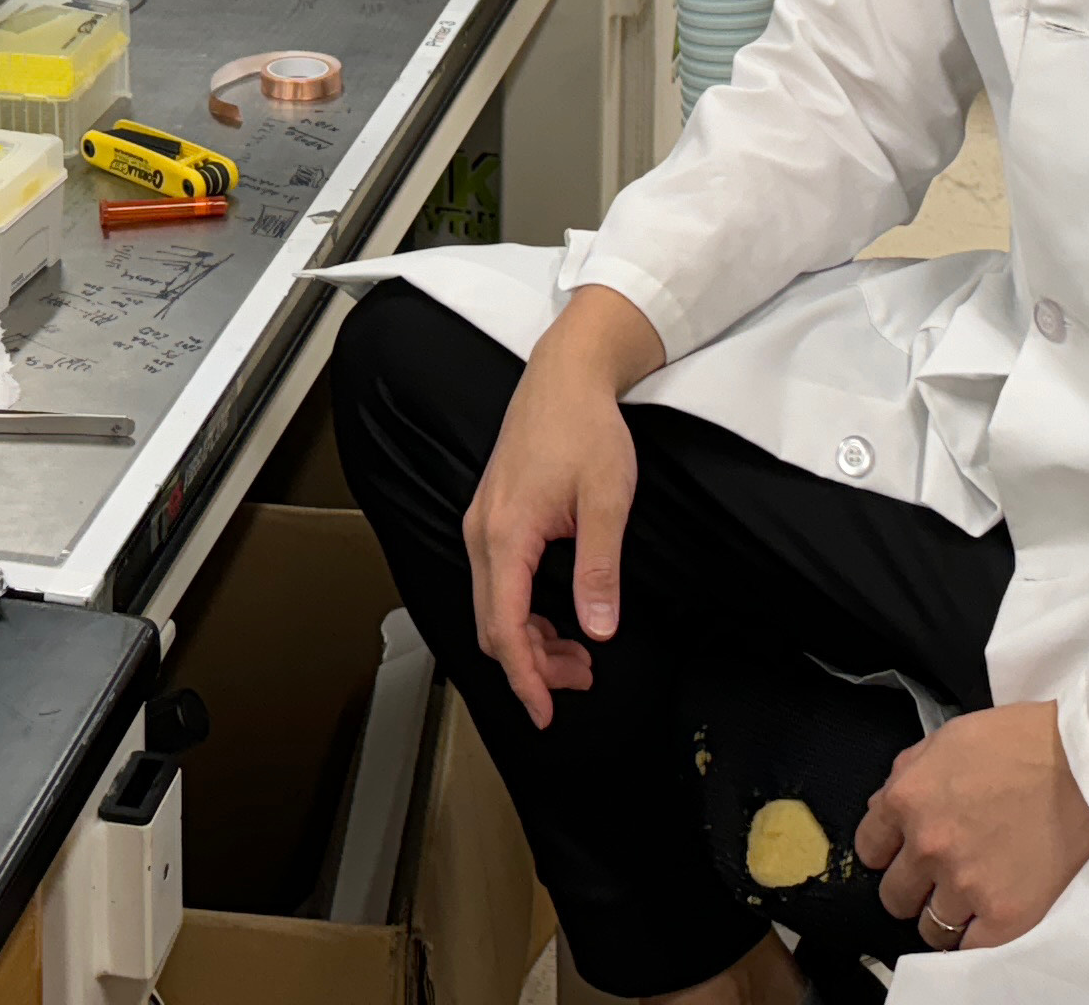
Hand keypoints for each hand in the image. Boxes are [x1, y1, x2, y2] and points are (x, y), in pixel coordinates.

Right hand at [463, 286, 662, 728]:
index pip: (503, 626)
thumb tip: (599, 629)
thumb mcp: (606, 501)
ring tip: (578, 657)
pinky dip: (523, 612)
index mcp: (505, 534)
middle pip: (492, 624)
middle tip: (579, 682)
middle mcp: (481, 534)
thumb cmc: (585, 429)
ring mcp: (482, 525)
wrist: (565, 376)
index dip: (523, 677)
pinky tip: (558, 618)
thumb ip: (599, 569)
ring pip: (493, 606)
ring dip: (529, 640)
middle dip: (531, 665)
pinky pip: (497, 583)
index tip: (545, 712)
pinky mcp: (492, 519)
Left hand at [857, 702, 1088, 954]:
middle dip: (912, 884)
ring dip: (943, 911)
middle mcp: (928, 847)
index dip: (887, 850)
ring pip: (929, 927)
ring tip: (968, 893)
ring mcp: (965, 885)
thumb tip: (884, 809)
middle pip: (894, 895)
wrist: (1083, 764)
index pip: (869, 850)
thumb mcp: (947, 739)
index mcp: (907, 800)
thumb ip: (906, 776)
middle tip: (938, 873)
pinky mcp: (1004, 914)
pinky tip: (986, 912)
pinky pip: (969, 945)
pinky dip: (974, 933)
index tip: (903, 852)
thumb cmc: (1018, 741)